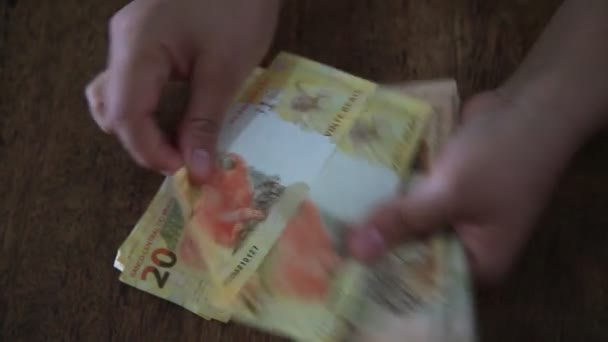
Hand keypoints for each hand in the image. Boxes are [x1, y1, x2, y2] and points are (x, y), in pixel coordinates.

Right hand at [85, 0, 279, 182]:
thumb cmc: (239, 8)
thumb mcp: (225, 70)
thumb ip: (205, 121)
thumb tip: (197, 171)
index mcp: (135, 47)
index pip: (125, 114)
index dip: (150, 151)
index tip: (185, 170)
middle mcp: (122, 44)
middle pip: (113, 108)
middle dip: (145, 143)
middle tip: (184, 160)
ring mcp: (130, 39)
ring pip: (116, 97)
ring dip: (142, 128)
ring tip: (180, 144)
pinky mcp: (144, 39)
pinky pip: (133, 83)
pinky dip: (150, 109)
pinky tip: (177, 119)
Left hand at [349, 89, 577, 283]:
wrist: (531, 104)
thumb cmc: (500, 156)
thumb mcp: (449, 193)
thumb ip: (404, 222)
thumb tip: (357, 252)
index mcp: (479, 264)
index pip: (423, 284)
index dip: (382, 277)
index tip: (341, 272)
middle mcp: (466, 246)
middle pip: (412, 254)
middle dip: (376, 245)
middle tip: (326, 243)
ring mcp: (456, 216)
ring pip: (408, 224)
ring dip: (379, 217)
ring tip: (329, 220)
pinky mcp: (446, 190)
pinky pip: (412, 199)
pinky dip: (391, 194)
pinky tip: (351, 192)